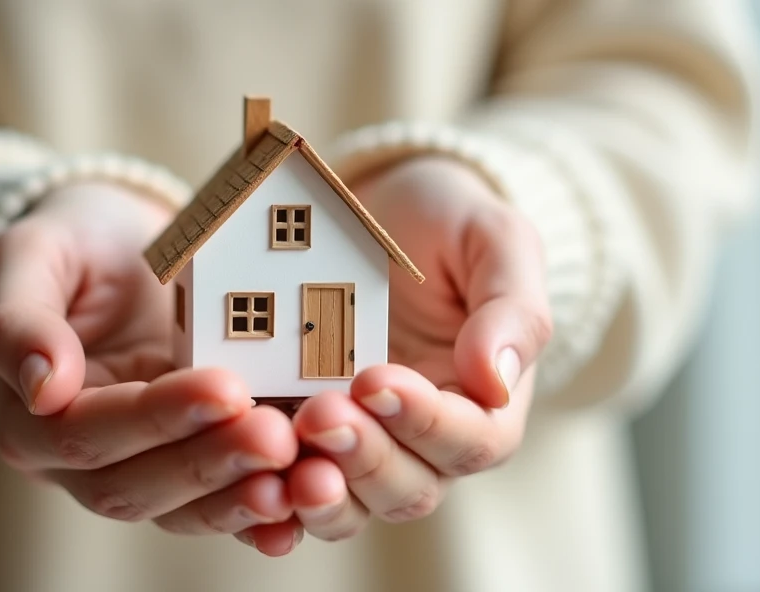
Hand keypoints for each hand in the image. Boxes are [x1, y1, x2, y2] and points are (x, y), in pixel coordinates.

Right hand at [0, 182, 297, 534]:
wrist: (119, 250)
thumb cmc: (72, 246)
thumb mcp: (30, 257)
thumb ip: (19, 320)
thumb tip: (47, 387)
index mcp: (33, 421)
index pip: (87, 436)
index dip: (155, 419)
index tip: (225, 389)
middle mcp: (84, 463)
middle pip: (138, 486)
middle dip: (211, 464)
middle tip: (277, 434)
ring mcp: (144, 466)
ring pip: (186, 509)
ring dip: (243, 496)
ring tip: (301, 469)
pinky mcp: (194, 460)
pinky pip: (222, 501)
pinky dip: (262, 514)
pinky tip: (305, 501)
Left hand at [239, 157, 551, 551]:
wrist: (382, 211)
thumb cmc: (448, 225)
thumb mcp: (495, 243)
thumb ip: (511, 310)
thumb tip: (496, 382)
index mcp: (484, 404)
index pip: (471, 440)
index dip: (426, 422)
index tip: (375, 379)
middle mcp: (424, 441)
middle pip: (409, 488)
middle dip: (364, 458)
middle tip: (319, 413)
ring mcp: (361, 445)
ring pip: (350, 503)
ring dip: (319, 493)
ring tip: (281, 457)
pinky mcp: (304, 439)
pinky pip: (291, 489)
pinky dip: (272, 501)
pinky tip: (247, 482)